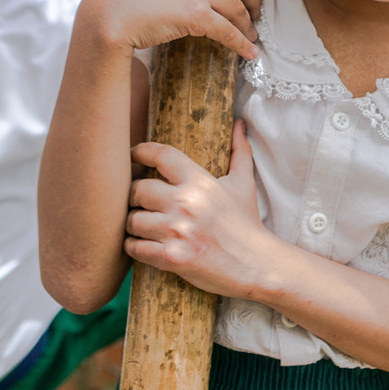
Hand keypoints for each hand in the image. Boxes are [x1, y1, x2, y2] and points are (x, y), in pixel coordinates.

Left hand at [125, 121, 278, 297]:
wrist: (256, 264)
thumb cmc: (247, 223)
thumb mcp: (244, 184)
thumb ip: (240, 152)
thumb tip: (240, 124)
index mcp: (200, 182)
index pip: (161, 155)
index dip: (141, 152)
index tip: (132, 155)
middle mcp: (186, 203)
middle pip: (138, 189)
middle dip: (134, 195)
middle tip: (138, 200)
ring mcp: (177, 231)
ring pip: (132, 220)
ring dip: (132, 223)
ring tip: (139, 224)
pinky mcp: (171, 258)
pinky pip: (135, 247)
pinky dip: (133, 246)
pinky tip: (139, 244)